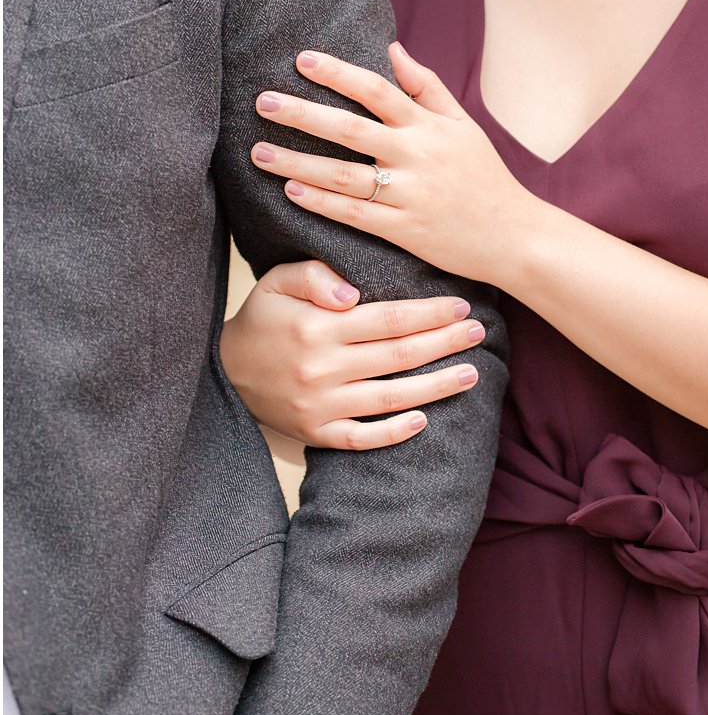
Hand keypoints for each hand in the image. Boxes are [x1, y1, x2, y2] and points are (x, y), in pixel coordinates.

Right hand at [219, 259, 485, 448]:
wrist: (223, 372)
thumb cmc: (263, 319)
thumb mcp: (276, 282)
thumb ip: (314, 276)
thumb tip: (351, 293)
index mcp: (318, 328)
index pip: (388, 319)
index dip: (429, 313)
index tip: (461, 306)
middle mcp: (322, 369)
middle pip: (399, 356)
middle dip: (444, 344)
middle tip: (479, 333)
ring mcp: (320, 405)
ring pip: (390, 398)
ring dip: (435, 387)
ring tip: (471, 374)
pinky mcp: (316, 433)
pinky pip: (361, 438)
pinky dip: (393, 433)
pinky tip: (424, 420)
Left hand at [250, 44, 530, 284]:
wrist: (515, 235)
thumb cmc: (485, 177)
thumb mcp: (463, 126)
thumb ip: (427, 88)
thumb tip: (391, 48)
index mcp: (430, 128)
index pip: (377, 91)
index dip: (338, 74)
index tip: (301, 60)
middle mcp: (418, 157)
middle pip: (350, 130)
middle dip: (302, 114)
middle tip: (262, 101)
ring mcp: (411, 195)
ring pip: (343, 175)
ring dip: (298, 162)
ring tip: (259, 151)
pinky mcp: (406, 231)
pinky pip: (355, 214)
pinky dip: (321, 203)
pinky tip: (291, 191)